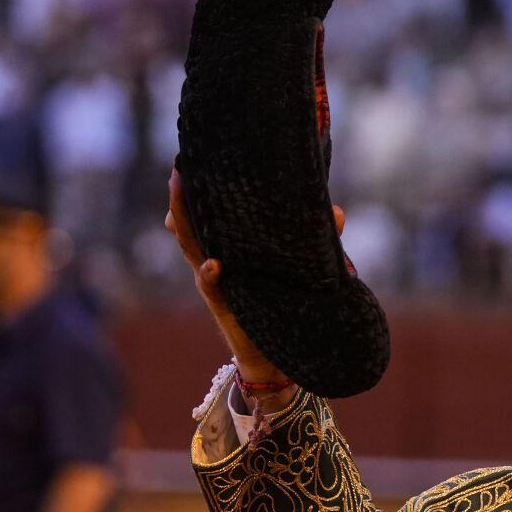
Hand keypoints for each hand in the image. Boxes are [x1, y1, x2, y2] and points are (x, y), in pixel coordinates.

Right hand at [163, 167, 344, 393]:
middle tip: (177, 171)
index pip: (209, 213)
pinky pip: (211, 287)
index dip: (197, 190)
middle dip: (180, 200)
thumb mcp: (303, 265)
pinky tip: (215, 264)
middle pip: (190, 226)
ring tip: (174, 211)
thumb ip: (318, 238)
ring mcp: (217, 282)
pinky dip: (211, 275)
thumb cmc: (287, 301)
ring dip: (183, 229)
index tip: (190, 161)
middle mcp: (216, 261)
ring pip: (192, 251)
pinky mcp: (225, 305)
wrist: (279, 351)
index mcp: (231, 247)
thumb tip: (336, 212)